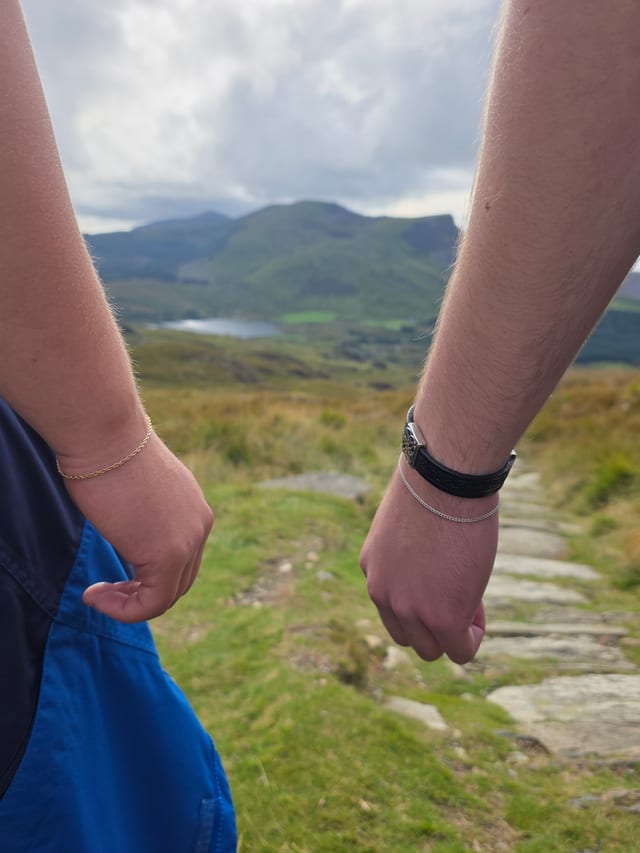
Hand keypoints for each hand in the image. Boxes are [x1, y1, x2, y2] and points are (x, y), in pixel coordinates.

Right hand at [63, 433, 213, 622]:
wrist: (104, 435)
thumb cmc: (103, 452)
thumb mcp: (131, 488)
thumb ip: (138, 513)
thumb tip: (121, 526)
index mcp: (192, 506)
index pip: (182, 557)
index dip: (145, 575)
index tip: (109, 573)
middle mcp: (199, 523)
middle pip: (180, 579)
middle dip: (139, 592)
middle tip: (101, 590)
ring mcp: (188, 540)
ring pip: (168, 595)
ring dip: (128, 604)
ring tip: (95, 596)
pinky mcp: (168, 554)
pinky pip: (152, 603)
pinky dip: (123, 610)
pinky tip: (93, 596)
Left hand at [359, 464, 498, 663]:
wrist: (445, 480)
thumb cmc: (434, 486)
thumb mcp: (410, 522)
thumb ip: (412, 550)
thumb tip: (432, 563)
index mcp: (372, 568)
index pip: (392, 604)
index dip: (421, 597)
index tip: (443, 576)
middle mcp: (383, 593)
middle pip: (407, 634)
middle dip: (434, 621)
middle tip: (460, 590)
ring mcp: (410, 609)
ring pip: (430, 648)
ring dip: (452, 633)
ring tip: (471, 599)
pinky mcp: (443, 618)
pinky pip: (460, 650)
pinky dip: (472, 638)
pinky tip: (480, 611)